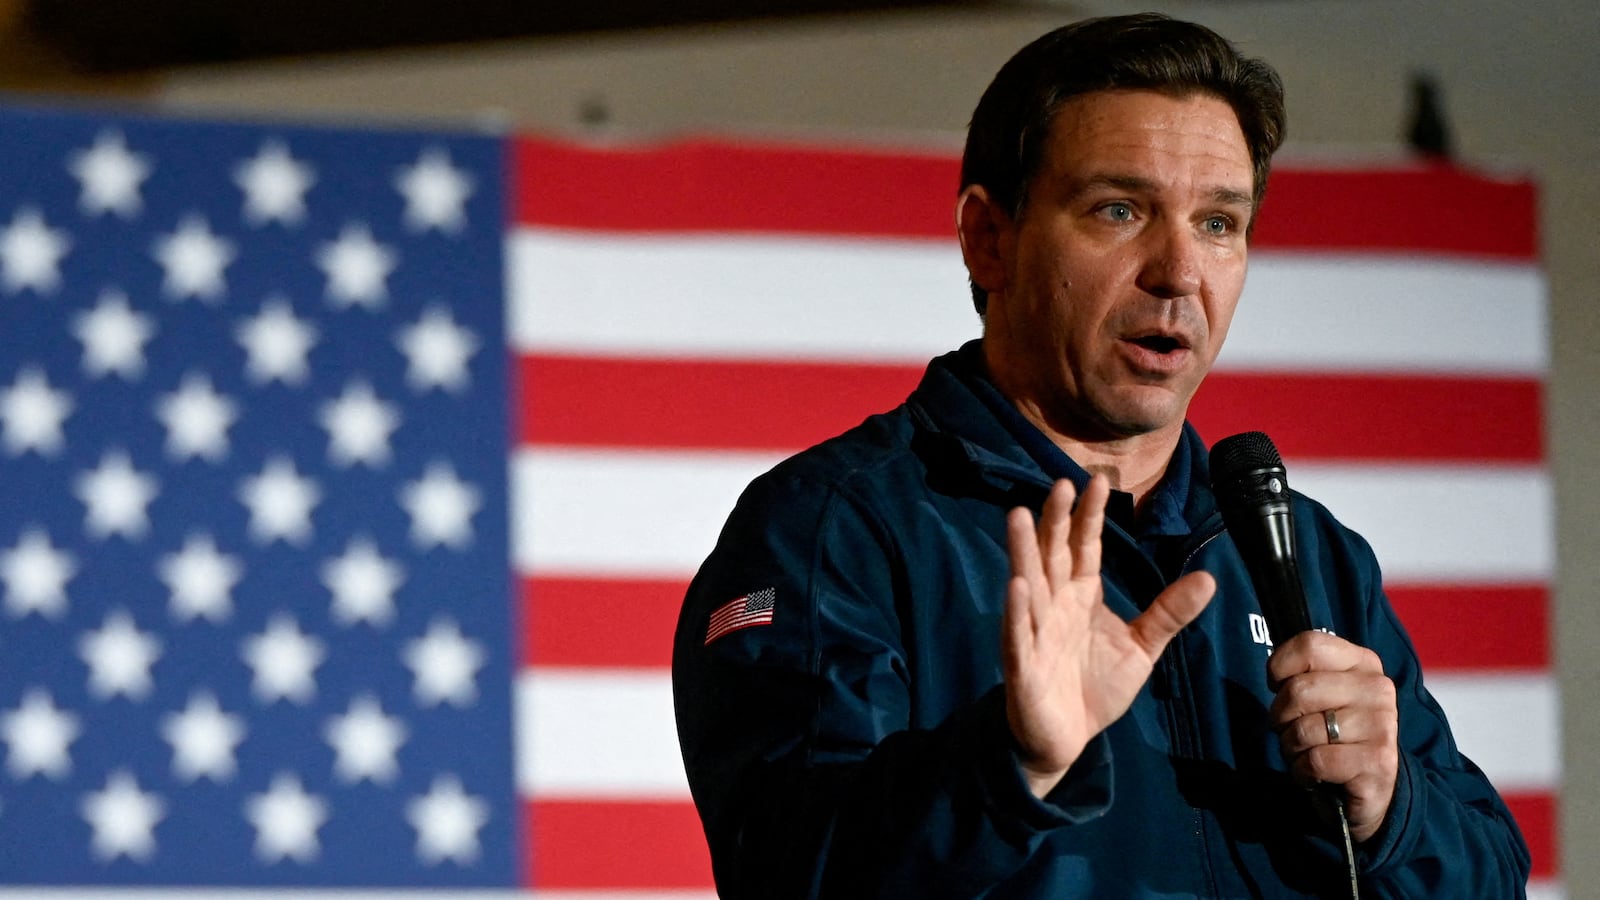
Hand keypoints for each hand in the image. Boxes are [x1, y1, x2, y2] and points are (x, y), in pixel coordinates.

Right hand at [1003, 475, 1214, 796]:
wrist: (1066, 738)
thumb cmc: (1096, 686)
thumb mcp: (1142, 647)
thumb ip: (1169, 612)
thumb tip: (1209, 578)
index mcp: (1081, 596)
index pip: (1085, 548)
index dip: (1090, 516)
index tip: (1098, 482)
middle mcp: (1054, 605)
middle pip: (1054, 554)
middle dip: (1055, 520)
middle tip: (1060, 483)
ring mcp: (1035, 631)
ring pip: (1028, 582)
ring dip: (1024, 550)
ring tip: (1020, 515)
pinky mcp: (1023, 664)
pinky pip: (1017, 633)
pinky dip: (1016, 609)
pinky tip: (1017, 585)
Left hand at [1267, 631, 1399, 841]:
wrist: (1370, 787)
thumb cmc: (1333, 734)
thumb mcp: (1320, 695)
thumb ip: (1302, 673)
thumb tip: (1274, 670)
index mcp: (1364, 663)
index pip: (1310, 645)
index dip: (1279, 667)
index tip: (1278, 686)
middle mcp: (1378, 689)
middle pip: (1298, 689)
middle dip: (1280, 716)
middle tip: (1291, 730)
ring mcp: (1382, 725)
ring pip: (1304, 729)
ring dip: (1292, 748)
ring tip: (1307, 753)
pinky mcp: (1379, 762)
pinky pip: (1316, 760)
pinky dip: (1303, 771)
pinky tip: (1315, 774)